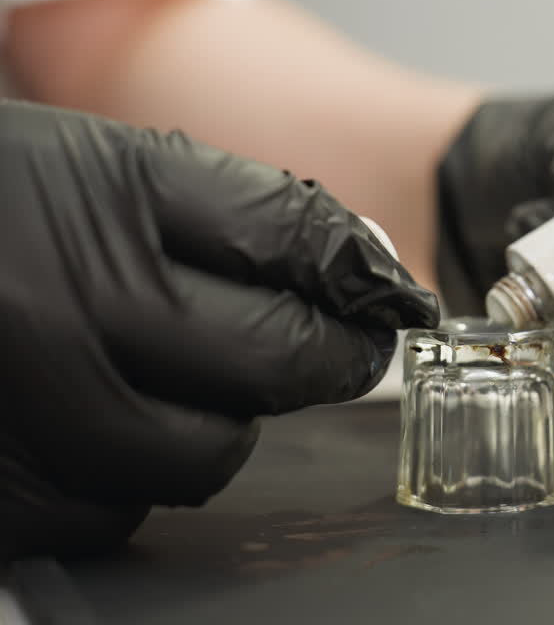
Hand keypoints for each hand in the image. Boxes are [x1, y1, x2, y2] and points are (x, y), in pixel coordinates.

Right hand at [0, 101, 438, 558]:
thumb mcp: (97, 165)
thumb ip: (236, 210)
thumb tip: (360, 267)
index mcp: (103, 203)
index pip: (296, 245)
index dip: (363, 279)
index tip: (389, 300)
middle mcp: (68, 313)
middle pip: (274, 362)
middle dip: (322, 357)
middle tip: (332, 348)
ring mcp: (31, 416)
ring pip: (207, 454)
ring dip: (219, 421)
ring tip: (172, 377)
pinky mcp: (4, 496)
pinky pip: (122, 513)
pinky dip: (130, 476)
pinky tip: (93, 422)